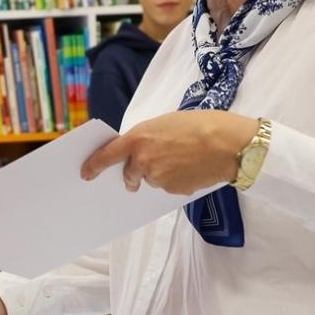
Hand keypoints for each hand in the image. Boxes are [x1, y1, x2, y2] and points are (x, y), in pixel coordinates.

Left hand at [79, 110, 257, 193]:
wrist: (229, 144)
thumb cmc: (201, 125)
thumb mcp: (165, 123)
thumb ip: (147, 137)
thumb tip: (139, 151)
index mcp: (138, 138)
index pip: (107, 155)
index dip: (94, 165)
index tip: (86, 173)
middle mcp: (142, 161)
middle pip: (129, 174)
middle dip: (133, 174)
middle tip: (145, 168)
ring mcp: (157, 178)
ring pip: (151, 180)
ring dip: (159, 174)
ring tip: (182, 159)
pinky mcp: (172, 191)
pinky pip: (168, 187)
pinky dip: (175, 180)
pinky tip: (191, 168)